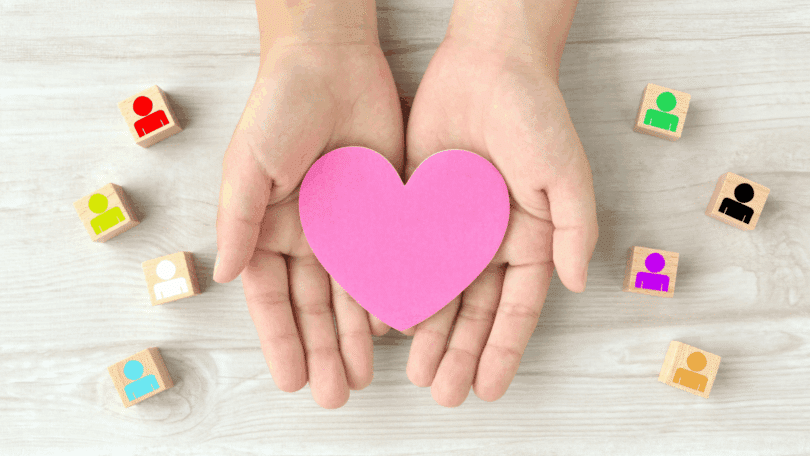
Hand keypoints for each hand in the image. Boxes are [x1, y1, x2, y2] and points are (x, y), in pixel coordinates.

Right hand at [214, 37, 401, 408]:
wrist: (332, 63)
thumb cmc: (279, 109)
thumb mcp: (248, 166)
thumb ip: (239, 222)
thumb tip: (225, 276)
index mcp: (269, 231)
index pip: (272, 298)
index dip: (281, 340)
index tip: (291, 380)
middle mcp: (308, 237)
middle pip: (315, 306)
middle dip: (322, 350)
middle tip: (333, 394)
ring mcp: (348, 227)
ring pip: (353, 294)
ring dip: (356, 335)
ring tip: (362, 376)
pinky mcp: (384, 212)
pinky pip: (388, 263)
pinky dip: (390, 295)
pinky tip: (396, 328)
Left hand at [401, 34, 597, 405]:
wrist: (487, 64)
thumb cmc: (536, 115)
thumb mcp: (565, 175)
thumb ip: (572, 231)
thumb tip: (575, 285)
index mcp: (528, 241)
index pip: (516, 309)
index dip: (503, 350)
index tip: (489, 388)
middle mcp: (487, 242)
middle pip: (472, 310)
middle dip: (459, 353)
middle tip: (443, 393)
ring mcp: (449, 227)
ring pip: (435, 292)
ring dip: (427, 333)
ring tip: (415, 372)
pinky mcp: (414, 206)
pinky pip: (403, 256)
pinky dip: (394, 287)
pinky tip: (383, 319)